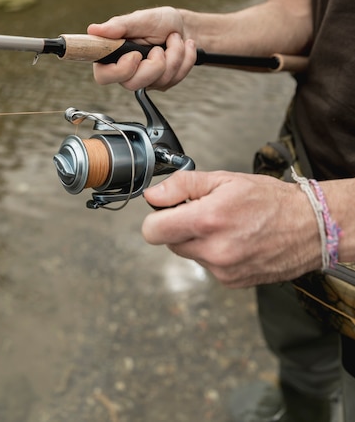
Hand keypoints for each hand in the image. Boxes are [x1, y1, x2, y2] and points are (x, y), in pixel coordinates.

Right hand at [87, 6, 196, 89]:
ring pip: (159, 81)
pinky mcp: (163, 83)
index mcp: (114, 55)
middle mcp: (127, 71)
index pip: (103, 76)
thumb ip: (119, 25)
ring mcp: (146, 79)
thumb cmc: (160, 21)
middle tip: (160, 46)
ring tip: (174, 39)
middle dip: (155, 64)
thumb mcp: (141, 18)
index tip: (135, 54)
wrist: (184, 27)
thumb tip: (94, 30)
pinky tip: (183, 47)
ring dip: (174, 55)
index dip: (120, 70)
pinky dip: (185, 59)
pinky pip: (176, 79)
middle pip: (133, 84)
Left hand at [142, 171, 321, 287]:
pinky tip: (235, 240)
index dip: (157, 217)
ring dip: (198, 241)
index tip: (169, 209)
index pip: (153, 231)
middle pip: (169, 243)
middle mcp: (213, 250)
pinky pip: (207, 266)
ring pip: (189, 254)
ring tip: (226, 226)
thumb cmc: (270, 200)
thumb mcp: (224, 179)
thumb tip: (153, 196)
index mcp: (207, 220)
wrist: (309, 227)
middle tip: (206, 212)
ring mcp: (223, 270)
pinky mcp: (231, 281)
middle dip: (180, 227)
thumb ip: (182, 186)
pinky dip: (214, 254)